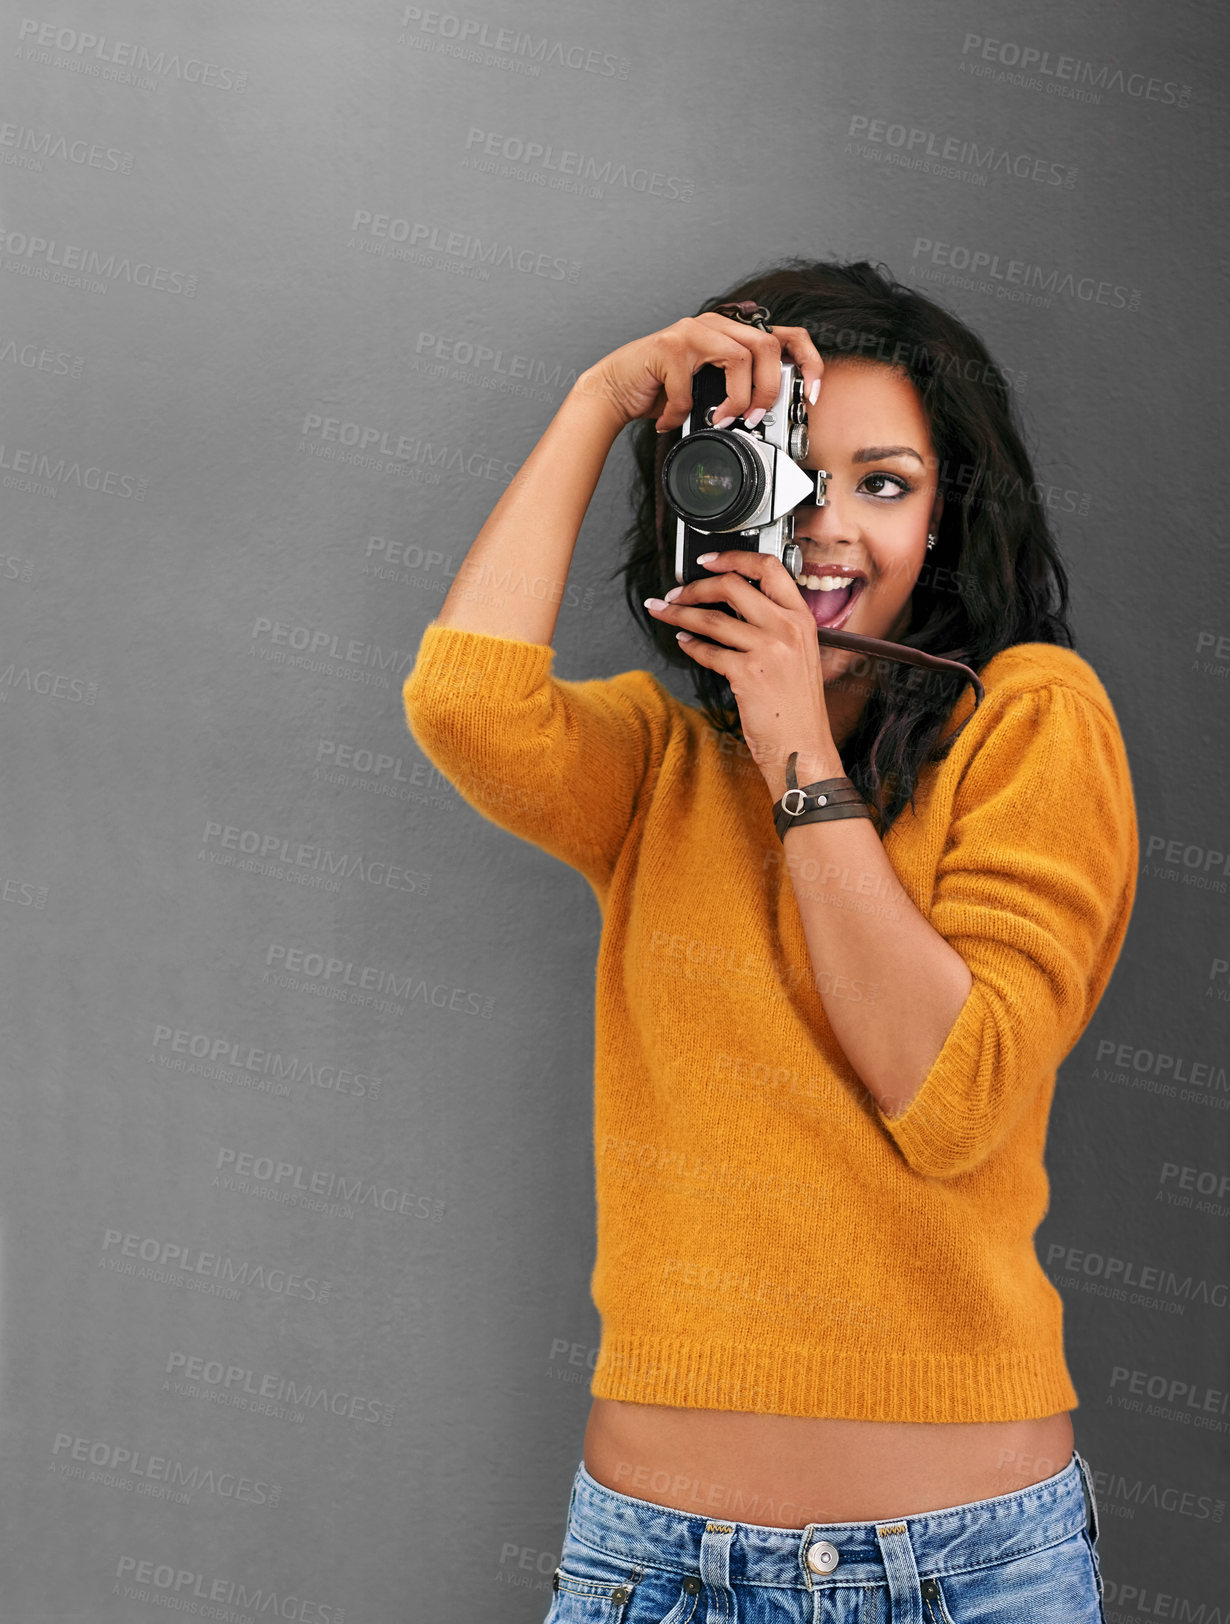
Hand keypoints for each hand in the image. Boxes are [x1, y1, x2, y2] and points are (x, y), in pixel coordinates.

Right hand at [572, 312, 823, 434]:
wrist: (614, 390)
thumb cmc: (660, 390)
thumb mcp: (708, 390)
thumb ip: (737, 388)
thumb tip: (769, 413)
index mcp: (730, 332)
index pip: (784, 335)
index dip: (807, 361)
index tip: (812, 394)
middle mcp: (714, 324)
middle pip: (767, 345)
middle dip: (768, 390)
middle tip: (756, 418)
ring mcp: (691, 331)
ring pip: (739, 357)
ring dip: (736, 398)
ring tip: (722, 420)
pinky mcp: (668, 347)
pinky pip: (691, 386)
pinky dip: (681, 411)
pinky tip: (670, 418)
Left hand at [644, 550, 844, 796]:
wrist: (803, 747)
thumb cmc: (798, 707)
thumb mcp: (798, 655)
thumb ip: (774, 626)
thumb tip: (731, 606)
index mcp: (802, 618)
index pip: (768, 568)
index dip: (733, 557)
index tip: (708, 559)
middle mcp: (787, 628)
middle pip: (732, 585)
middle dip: (695, 586)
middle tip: (676, 592)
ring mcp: (768, 650)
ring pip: (712, 619)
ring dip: (680, 614)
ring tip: (664, 612)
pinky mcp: (748, 674)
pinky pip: (709, 651)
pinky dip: (690, 646)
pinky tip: (683, 643)